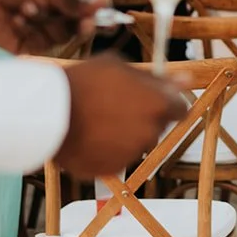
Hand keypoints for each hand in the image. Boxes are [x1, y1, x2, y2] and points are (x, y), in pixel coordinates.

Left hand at [0, 0, 97, 53]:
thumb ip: (72, 0)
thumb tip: (103, 3)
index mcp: (70, 3)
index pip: (93, 15)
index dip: (103, 20)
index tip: (111, 22)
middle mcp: (61, 21)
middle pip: (80, 30)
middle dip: (77, 24)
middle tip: (84, 22)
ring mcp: (45, 36)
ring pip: (58, 37)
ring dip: (43, 21)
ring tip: (25, 7)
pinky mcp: (28, 48)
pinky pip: (38, 45)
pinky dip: (28, 30)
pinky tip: (16, 18)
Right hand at [57, 54, 191, 177]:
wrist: (50, 113)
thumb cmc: (85, 82)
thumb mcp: (120, 67)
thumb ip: (157, 77)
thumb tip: (187, 79)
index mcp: (158, 105)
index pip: (181, 110)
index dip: (167, 104)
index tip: (153, 100)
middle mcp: (151, 132)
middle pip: (157, 125)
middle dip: (144, 117)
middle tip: (117, 106)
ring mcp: (132, 153)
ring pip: (137, 142)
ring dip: (126, 134)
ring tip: (98, 119)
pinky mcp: (112, 168)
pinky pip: (117, 157)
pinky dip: (108, 149)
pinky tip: (91, 135)